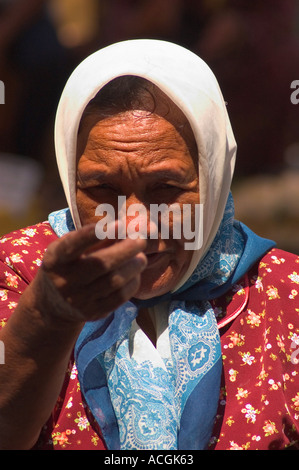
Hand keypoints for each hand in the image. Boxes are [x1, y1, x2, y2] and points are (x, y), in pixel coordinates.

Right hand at [31, 224, 146, 325]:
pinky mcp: (92, 313)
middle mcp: (64, 281)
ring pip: (114, 282)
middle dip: (126, 250)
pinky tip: (135, 274)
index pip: (73, 245)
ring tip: (141, 257)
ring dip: (133, 267)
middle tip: (141, 240)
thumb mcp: (71, 248)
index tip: (118, 224)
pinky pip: (119, 297)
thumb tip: (126, 226)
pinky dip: (132, 283)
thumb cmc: (68, 265)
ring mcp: (78, 301)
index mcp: (56, 260)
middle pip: (101, 264)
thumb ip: (95, 237)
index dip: (94, 234)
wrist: (52, 304)